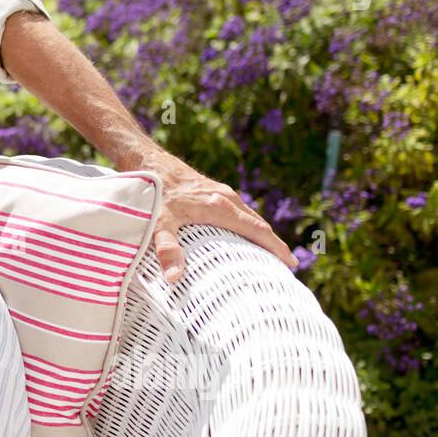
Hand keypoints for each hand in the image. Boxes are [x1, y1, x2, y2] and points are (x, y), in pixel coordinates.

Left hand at [138, 152, 298, 283]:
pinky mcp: (208, 189)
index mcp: (221, 207)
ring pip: (246, 215)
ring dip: (259, 233)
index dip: (276, 248)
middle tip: (284, 266)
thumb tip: (174, 277)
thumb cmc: (153, 191)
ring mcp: (218, 191)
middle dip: (272, 244)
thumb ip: (166, 248)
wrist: (145, 159)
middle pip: (257, 223)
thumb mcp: (158, 222)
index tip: (292, 265)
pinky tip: (237, 233)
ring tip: (266, 253)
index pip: (258, 230)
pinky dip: (244, 224)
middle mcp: (225, 198)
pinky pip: (235, 210)